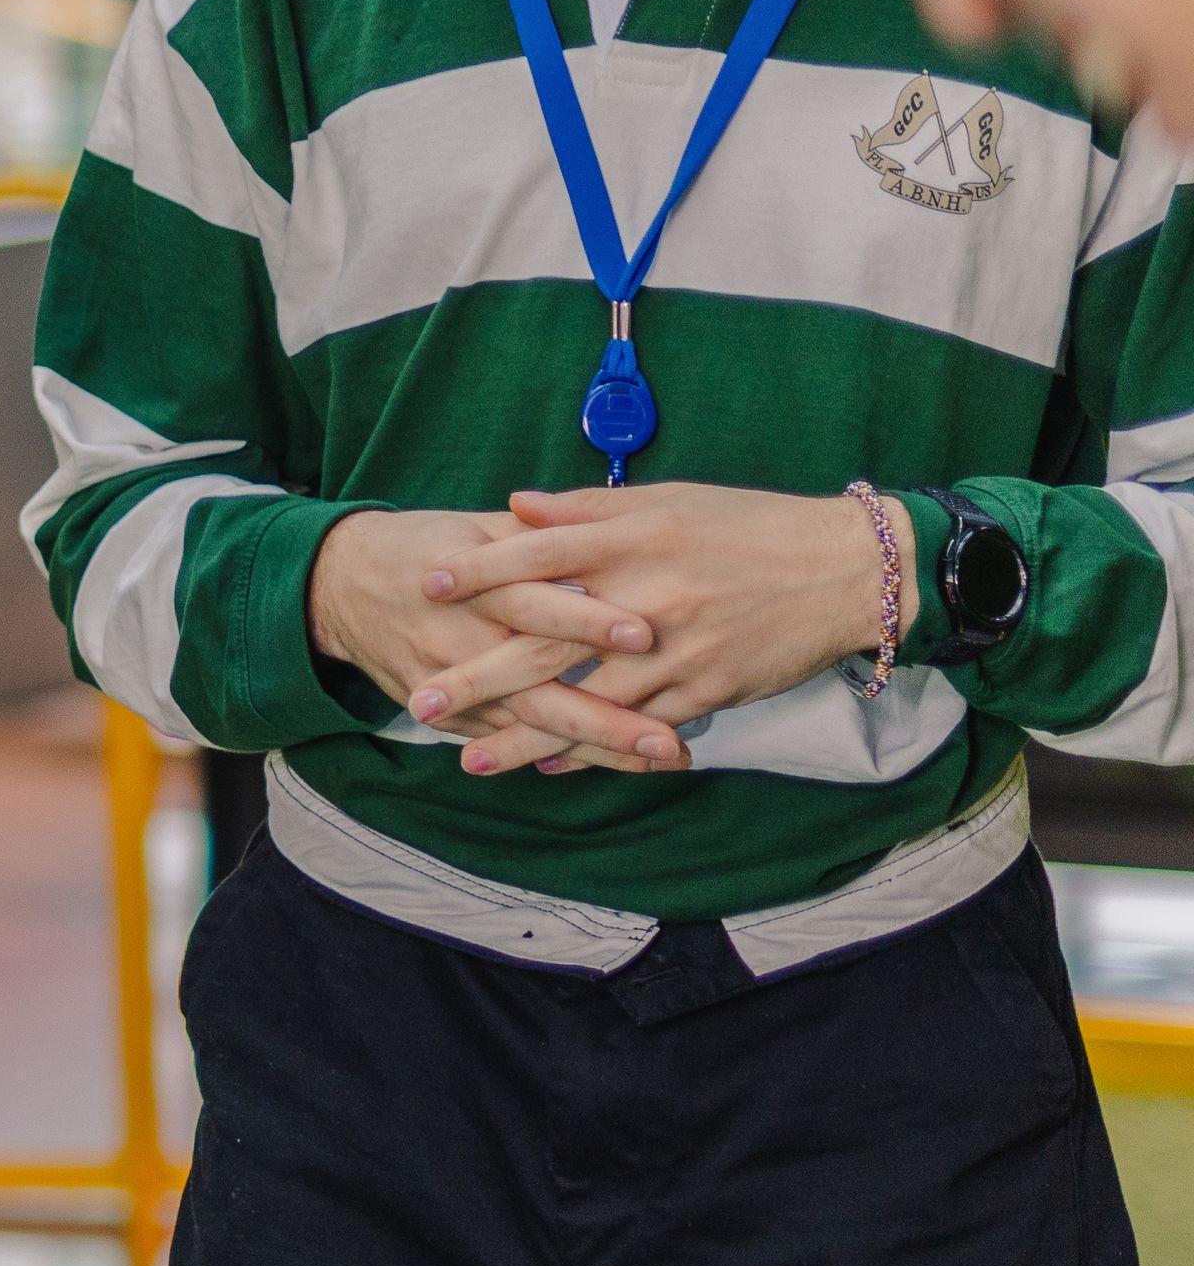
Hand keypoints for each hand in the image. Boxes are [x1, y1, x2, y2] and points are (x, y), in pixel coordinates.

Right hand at [306, 506, 677, 776]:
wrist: (338, 587)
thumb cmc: (423, 547)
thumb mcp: (475, 527)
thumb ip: (541, 531)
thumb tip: (612, 519)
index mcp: (470, 585)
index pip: (530, 604)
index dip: (584, 620)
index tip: (644, 634)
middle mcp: (457, 640)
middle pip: (535, 686)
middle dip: (604, 718)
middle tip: (669, 740)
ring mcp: (446, 684)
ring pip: (526, 726)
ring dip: (596, 748)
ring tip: (660, 758)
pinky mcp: (440, 712)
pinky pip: (503, 740)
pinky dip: (558, 755)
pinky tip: (615, 765)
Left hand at [417, 485, 912, 766]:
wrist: (843, 571)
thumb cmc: (748, 527)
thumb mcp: (667, 501)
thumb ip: (586, 509)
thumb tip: (512, 506)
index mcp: (634, 538)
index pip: (540, 553)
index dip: (481, 570)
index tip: (427, 586)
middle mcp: (647, 596)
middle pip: (546, 641)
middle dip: (478, 676)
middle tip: (421, 699)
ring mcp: (675, 652)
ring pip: (586, 702)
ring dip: (525, 736)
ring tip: (472, 760)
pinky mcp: (704, 691)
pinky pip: (637, 728)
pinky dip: (594, 750)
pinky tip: (551, 764)